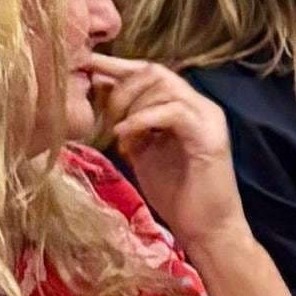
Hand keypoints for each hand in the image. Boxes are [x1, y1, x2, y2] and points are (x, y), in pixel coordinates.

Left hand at [85, 58, 247, 259]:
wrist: (206, 230)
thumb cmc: (175, 194)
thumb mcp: (141, 148)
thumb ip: (127, 119)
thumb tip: (101, 87)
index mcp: (186, 107)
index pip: (152, 71)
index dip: (118, 65)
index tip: (86, 65)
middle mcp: (201, 106)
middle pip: (155, 72)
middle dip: (122, 88)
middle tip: (107, 117)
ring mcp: (208, 119)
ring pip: (163, 87)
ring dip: (131, 107)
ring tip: (119, 134)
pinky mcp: (209, 138)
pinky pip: (173, 112)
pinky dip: (143, 120)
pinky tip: (126, 137)